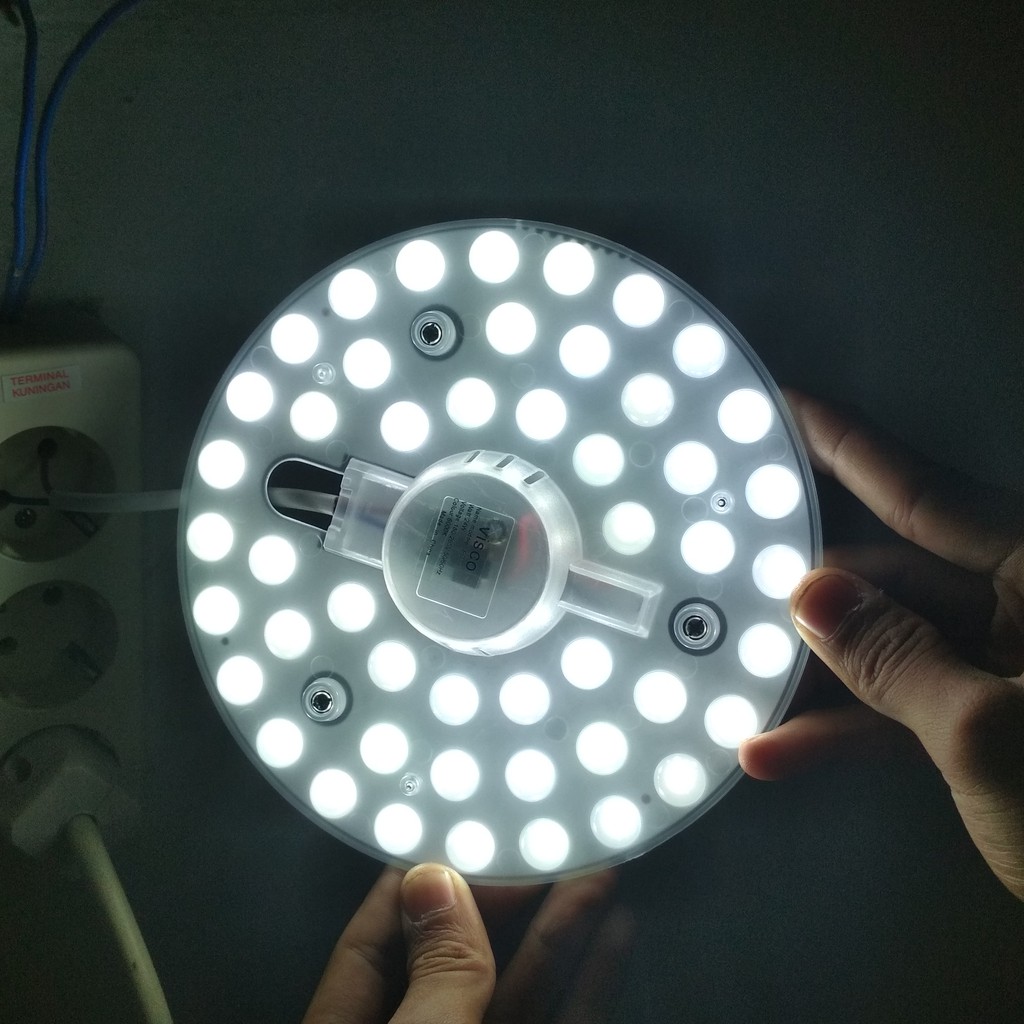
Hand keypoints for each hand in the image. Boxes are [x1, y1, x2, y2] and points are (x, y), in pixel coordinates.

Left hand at [302, 863, 631, 1023]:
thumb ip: (433, 977)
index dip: (417, 877)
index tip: (461, 823)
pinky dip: (591, 981)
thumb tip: (432, 878)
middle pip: (460, 954)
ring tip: (597, 866)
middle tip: (548, 833)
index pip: (376, 938)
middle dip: (508, 893)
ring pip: (520, 986)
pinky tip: (616, 933)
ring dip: (562, 927)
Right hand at [741, 392, 1023, 899]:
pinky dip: (851, 727)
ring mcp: (1009, 665)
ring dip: (815, 668)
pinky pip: (910, 705)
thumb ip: (893, 659)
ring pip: (892, 643)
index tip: (777, 409)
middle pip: (894, 570)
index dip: (841, 445)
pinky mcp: (995, 721)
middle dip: (808, 579)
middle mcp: (1022, 605)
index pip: (921, 490)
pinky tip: (777, 751)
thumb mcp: (986, 732)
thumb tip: (811, 594)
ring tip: (732, 669)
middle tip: (726, 563)